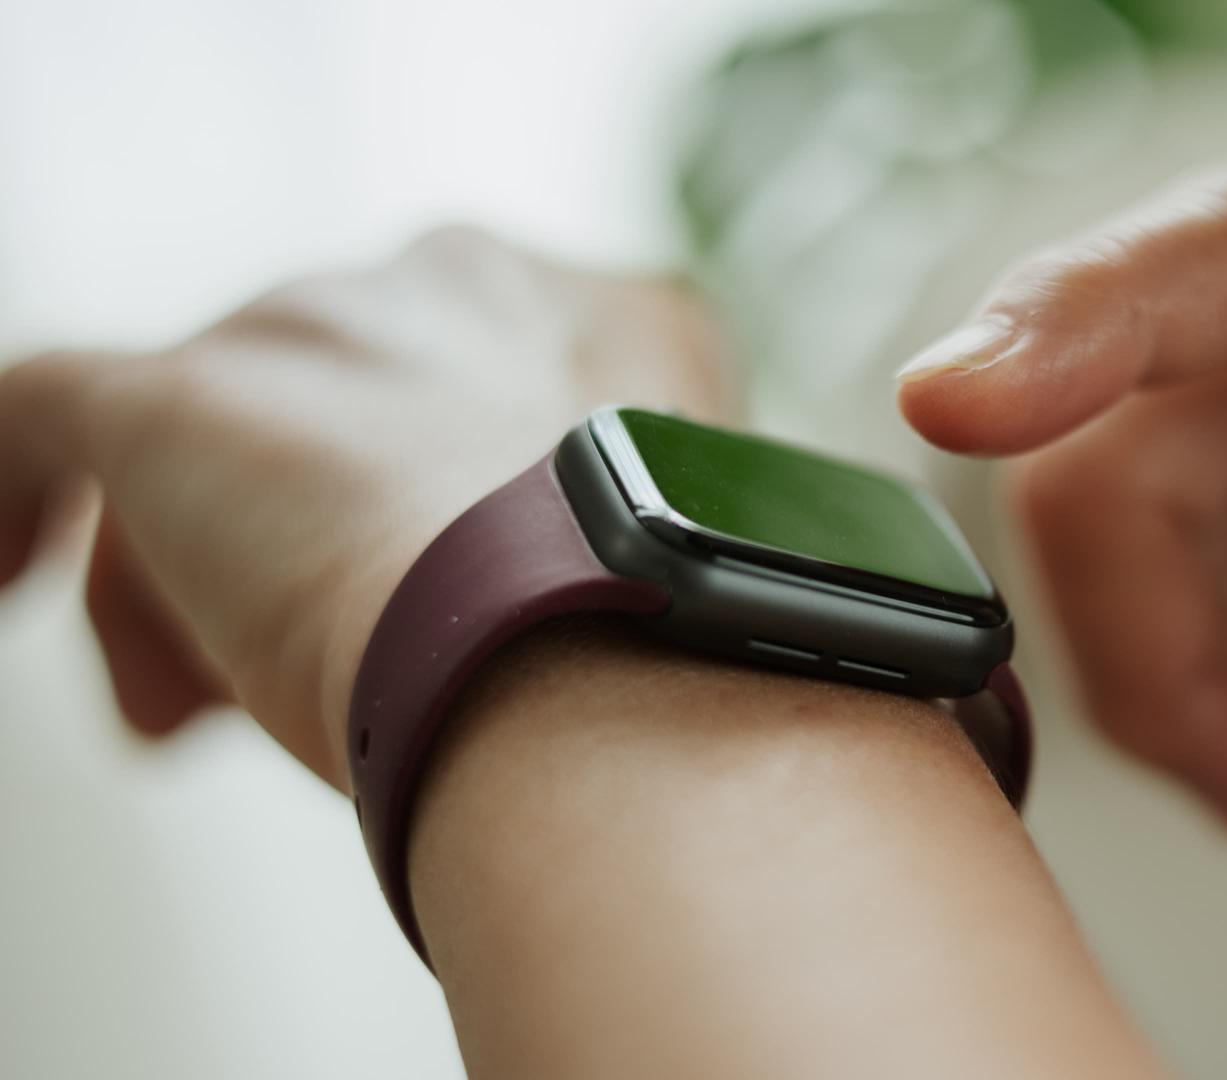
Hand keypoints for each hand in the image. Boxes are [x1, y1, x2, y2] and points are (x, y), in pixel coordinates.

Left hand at [0, 227, 729, 788]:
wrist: (602, 639)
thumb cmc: (665, 641)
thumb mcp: (676, 555)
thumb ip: (617, 530)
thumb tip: (524, 611)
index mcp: (602, 313)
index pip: (477, 384)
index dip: (433, 498)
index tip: (423, 601)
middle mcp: (450, 285)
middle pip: (336, 403)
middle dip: (309, 535)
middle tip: (300, 670)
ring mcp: (315, 327)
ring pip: (216, 424)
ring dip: (204, 557)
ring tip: (216, 702)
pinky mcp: (181, 397)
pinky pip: (42, 414)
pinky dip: (15, 492)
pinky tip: (11, 570)